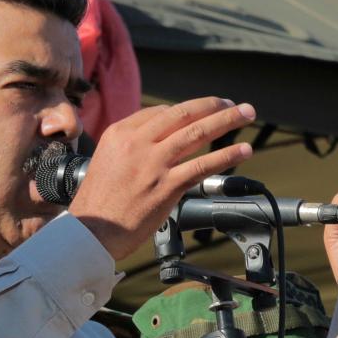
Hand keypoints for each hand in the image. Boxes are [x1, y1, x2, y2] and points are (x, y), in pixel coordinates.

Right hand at [70, 97, 254, 259]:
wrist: (91, 232)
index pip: (159, 112)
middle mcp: (136, 143)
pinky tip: (242, 150)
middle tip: (233, 104)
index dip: (185, 111)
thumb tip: (157, 142)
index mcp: (119, 134)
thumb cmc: (97, 204)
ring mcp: (153, 163)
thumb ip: (130, 148)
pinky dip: (226, 155)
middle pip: (182, 114)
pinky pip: (202, 164)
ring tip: (246, 114)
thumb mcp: (104, 162)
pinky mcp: (166, 186)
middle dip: (213, 105)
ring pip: (197, 132)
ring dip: (226, 121)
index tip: (201, 113)